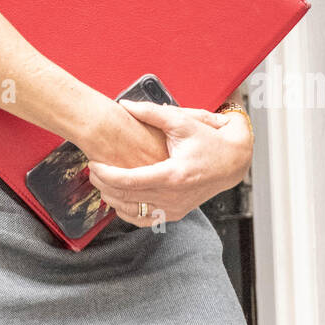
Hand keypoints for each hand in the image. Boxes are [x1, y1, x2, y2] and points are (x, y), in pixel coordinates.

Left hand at [86, 100, 253, 226]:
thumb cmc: (209, 140)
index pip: (129, 181)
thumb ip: (151, 112)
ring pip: (132, 212)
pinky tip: (117, 197)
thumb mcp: (181, 121)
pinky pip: (144, 220)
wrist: (232, 161)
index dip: (106, 174)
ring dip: (112, 198)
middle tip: (91, 170)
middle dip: (103, 184)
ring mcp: (175, 209)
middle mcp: (173, 197)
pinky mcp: (176, 214)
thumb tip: (125, 104)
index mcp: (173, 175)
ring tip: (101, 181)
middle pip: (126, 198)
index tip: (93, 163)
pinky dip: (127, 211)